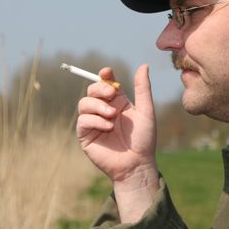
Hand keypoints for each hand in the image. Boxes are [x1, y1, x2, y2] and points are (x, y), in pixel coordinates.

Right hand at [77, 64, 157, 182]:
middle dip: (100, 89)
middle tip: (112, 94)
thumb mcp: (146, 110)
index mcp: (117, 102)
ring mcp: (93, 122)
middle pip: (92, 90)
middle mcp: (103, 109)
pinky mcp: (86, 135)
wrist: (137, 163)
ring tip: (112, 115)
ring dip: (98, 105)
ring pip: (84, 103)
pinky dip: (95, 120)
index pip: (106, 83)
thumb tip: (143, 65)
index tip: (107, 73)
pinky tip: (108, 126)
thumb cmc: (143, 139)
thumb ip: (143, 88)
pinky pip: (83, 120)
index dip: (104, 76)